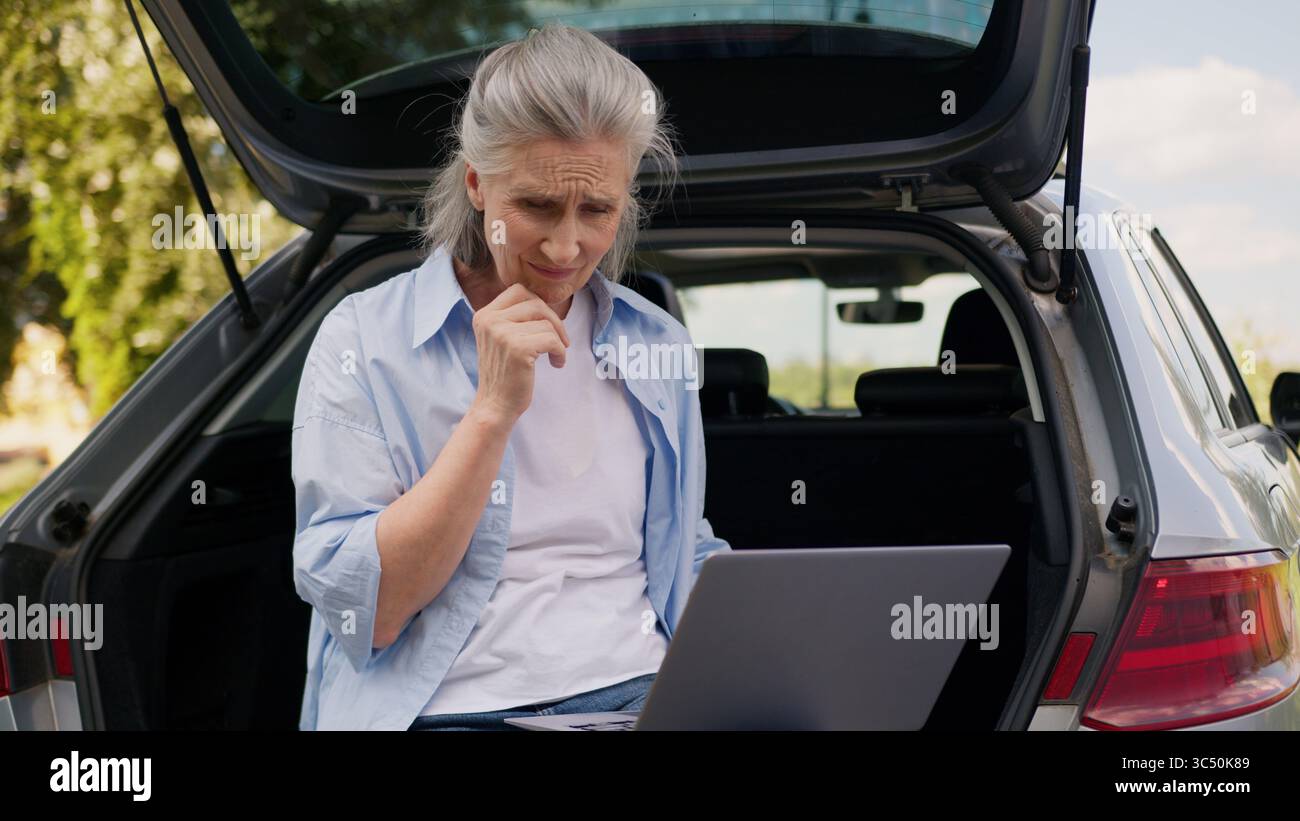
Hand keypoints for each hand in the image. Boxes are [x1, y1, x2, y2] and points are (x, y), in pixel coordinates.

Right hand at [469, 283, 569, 423]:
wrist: (495, 406)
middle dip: (554, 320)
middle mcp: (489, 320)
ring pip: (546, 323)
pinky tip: (557, 363)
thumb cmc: (504, 373)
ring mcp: (502, 333)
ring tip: (555, 356)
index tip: (547, 324)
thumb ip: (513, 317)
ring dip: (558, 340)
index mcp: (484, 315)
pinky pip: (552, 340)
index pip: (519, 290)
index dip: (539, 305)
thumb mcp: (500, 338)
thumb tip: (544, 300)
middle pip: (535, 303)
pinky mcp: (518, 348)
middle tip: (560, 341)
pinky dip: (561, 352)